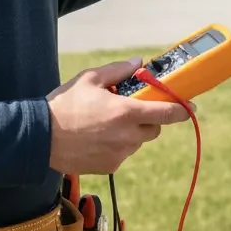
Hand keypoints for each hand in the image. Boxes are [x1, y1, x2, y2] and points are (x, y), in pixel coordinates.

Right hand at [47, 57, 191, 174]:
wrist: (40, 139)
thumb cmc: (64, 105)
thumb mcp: (89, 78)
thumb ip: (118, 71)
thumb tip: (138, 63)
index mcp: (125, 112)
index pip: (166, 113)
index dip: (182, 109)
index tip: (190, 107)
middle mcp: (127, 136)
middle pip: (155, 128)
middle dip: (150, 117)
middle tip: (132, 107)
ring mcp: (119, 154)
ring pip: (138, 141)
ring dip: (132, 131)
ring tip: (106, 121)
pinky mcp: (110, 167)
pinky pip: (123, 153)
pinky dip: (118, 144)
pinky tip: (97, 136)